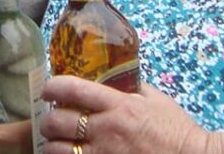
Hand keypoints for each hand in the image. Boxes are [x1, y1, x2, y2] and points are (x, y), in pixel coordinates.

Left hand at [41, 76, 223, 153]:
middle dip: (48, 121)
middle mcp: (107, 129)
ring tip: (54, 144)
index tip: (48, 90)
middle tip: (51, 121)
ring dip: (51, 146)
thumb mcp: (154, 99)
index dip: (53, 87)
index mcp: (118, 105)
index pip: (73, 89)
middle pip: (57, 121)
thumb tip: (112, 77)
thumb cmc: (176, 130)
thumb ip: (131, 87)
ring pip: (58, 150)